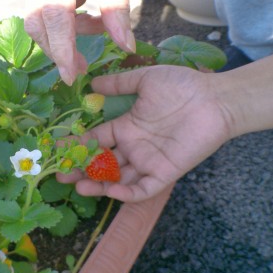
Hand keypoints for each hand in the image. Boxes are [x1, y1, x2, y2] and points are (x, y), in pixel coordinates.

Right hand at [22, 0, 134, 84]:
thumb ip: (117, 7)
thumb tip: (125, 47)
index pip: (55, 13)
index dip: (62, 47)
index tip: (72, 75)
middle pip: (37, 23)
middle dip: (59, 50)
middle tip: (83, 68)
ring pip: (37, 22)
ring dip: (64, 38)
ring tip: (98, 30)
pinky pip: (45, 14)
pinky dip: (65, 25)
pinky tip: (88, 18)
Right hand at [58, 66, 232, 201]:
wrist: (215, 99)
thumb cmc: (182, 86)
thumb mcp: (146, 80)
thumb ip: (119, 83)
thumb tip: (92, 81)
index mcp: (127, 126)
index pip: (95, 139)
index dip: (76, 145)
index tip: (56, 148)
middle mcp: (134, 146)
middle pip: (102, 163)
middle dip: (81, 170)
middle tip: (61, 174)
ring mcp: (148, 161)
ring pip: (118, 179)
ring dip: (99, 185)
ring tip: (79, 187)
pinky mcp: (165, 172)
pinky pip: (143, 189)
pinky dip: (127, 193)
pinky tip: (111, 190)